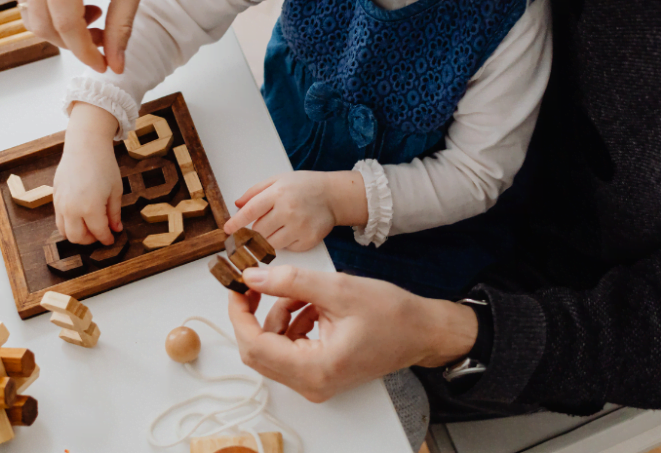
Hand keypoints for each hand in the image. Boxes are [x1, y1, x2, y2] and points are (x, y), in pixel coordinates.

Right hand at [9, 0, 152, 73]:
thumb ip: (122, 26)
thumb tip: (115, 65)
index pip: (66, 21)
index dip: (84, 51)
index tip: (103, 66)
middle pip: (43, 25)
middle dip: (73, 44)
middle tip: (104, 40)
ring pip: (32, 19)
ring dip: (63, 32)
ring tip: (96, 17)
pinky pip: (29, 6)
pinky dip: (53, 17)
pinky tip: (80, 6)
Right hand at [53, 103, 122, 244]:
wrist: (85, 145)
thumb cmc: (103, 165)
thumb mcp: (115, 190)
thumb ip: (114, 213)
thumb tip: (116, 229)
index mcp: (90, 207)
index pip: (98, 232)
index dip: (107, 239)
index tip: (112, 239)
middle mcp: (72, 208)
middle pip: (78, 238)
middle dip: (90, 240)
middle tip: (100, 234)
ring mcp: (61, 204)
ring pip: (64, 232)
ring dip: (77, 234)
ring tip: (90, 227)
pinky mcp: (55, 197)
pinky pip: (59, 219)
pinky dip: (68, 224)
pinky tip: (80, 217)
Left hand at [224, 171, 367, 251]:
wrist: (333, 196)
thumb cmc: (304, 186)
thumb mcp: (278, 180)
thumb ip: (255, 192)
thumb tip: (236, 205)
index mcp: (278, 193)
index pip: (250, 211)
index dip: (236, 223)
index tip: (227, 230)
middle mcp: (289, 211)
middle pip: (258, 231)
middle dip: (252, 232)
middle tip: (253, 230)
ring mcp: (299, 228)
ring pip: (270, 244)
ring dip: (266, 239)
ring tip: (274, 228)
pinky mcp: (308, 241)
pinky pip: (286, 249)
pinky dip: (283, 243)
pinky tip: (290, 232)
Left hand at [227, 266, 478, 401]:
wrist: (424, 332)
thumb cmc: (392, 315)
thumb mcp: (338, 289)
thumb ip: (290, 282)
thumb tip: (252, 277)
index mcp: (315, 369)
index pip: (255, 346)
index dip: (239, 314)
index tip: (236, 286)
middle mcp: (311, 383)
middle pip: (260, 350)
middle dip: (254, 313)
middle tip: (256, 282)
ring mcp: (315, 381)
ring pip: (274, 346)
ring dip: (278, 314)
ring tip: (303, 291)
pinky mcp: (320, 372)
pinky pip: (290, 347)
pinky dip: (292, 322)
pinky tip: (312, 304)